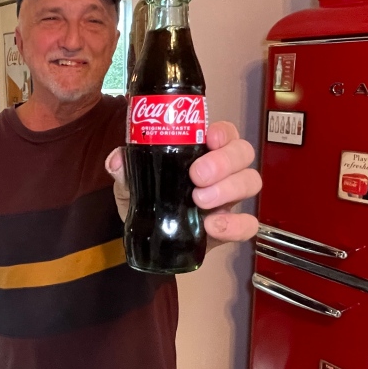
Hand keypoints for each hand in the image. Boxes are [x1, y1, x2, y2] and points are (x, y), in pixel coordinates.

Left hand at [105, 121, 260, 245]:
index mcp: (201, 151)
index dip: (224, 132)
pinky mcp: (230, 228)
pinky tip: (212, 227)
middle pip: (243, 153)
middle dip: (224, 161)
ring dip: (228, 189)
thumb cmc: (146, 197)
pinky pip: (248, 225)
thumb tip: (117, 160)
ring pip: (251, 182)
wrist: (147, 236)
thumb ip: (124, 169)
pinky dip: (235, 225)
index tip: (210, 138)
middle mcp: (222, 171)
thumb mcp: (130, 181)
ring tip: (199, 200)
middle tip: (197, 175)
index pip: (225, 132)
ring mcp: (229, 198)